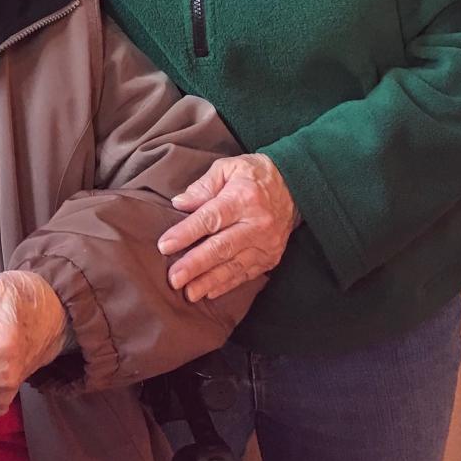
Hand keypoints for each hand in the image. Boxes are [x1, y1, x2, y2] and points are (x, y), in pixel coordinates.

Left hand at [157, 153, 296, 300]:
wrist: (295, 186)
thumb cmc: (254, 175)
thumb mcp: (229, 168)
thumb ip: (203, 186)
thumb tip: (179, 203)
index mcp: (243, 198)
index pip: (211, 218)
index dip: (186, 233)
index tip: (165, 245)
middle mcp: (257, 224)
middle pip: (221, 247)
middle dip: (195, 265)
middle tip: (173, 278)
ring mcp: (266, 244)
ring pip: (233, 266)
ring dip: (209, 281)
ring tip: (188, 293)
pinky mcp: (270, 257)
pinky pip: (246, 274)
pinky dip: (227, 284)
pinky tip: (209, 292)